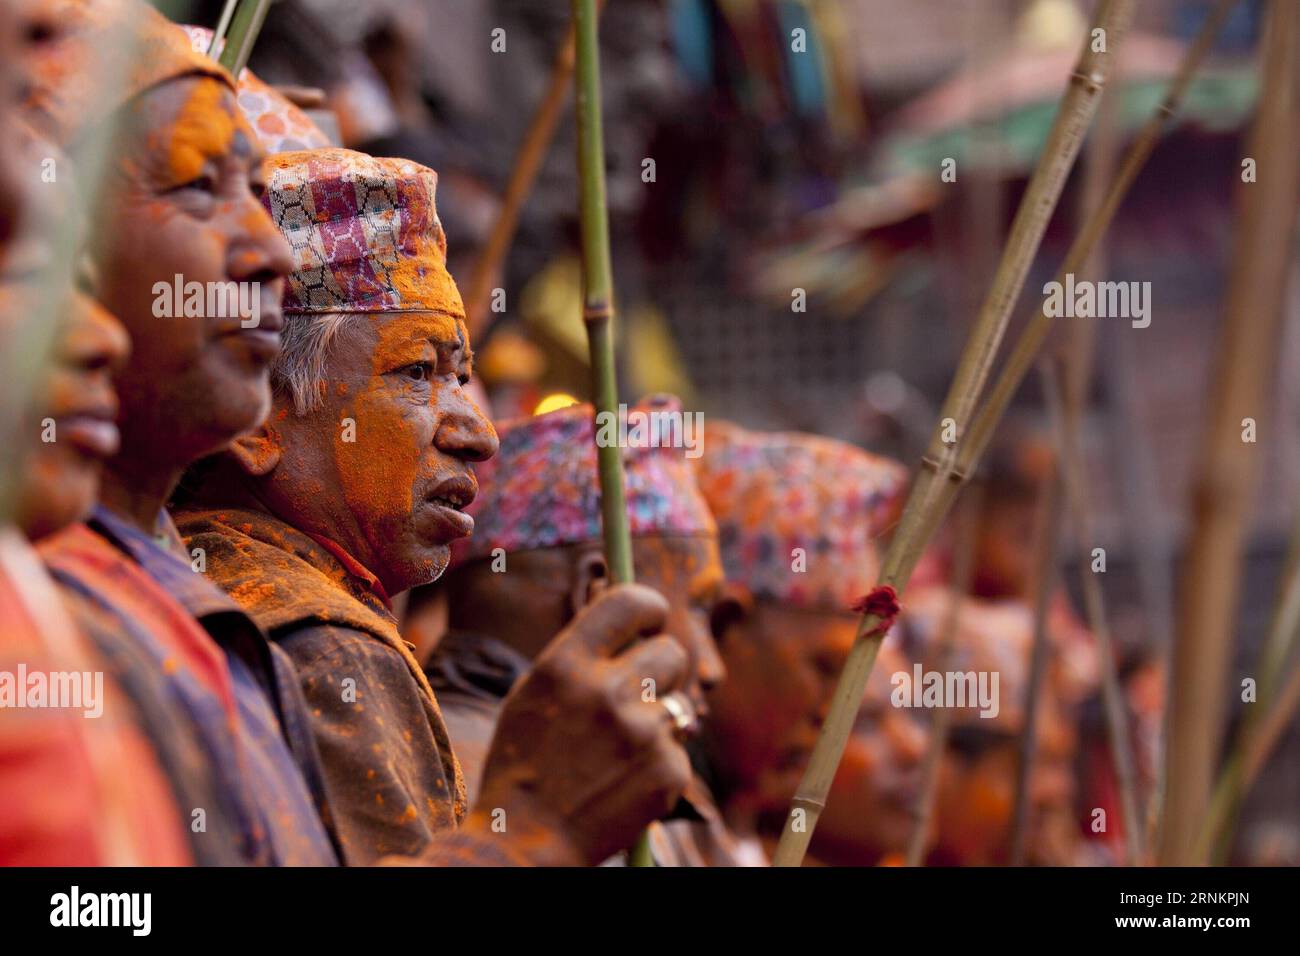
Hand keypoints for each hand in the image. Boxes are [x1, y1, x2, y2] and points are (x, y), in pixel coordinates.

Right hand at [472, 583, 691, 863]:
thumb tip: (634, 621)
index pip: (631, 602)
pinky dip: (658, 763)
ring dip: (658, 719)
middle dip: (660, 668)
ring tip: (619, 748)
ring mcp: (642, 734)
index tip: (650, 622)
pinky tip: (623, 781)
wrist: (524, 841)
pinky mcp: (667, 772)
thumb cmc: (527, 762)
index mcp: (565, 664)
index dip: (649, 608)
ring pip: (678, 702)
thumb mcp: (536, 693)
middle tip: (639, 692)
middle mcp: (606, 691)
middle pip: (671, 651)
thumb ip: (582, 655)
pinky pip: (678, 749)